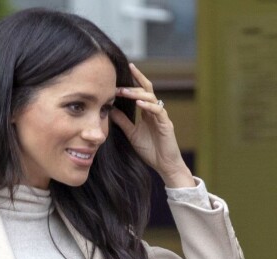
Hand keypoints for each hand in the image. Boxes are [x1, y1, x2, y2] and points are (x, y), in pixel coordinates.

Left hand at [111, 63, 194, 187]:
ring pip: (151, 98)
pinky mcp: (166, 124)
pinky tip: (139, 103)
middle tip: (118, 86)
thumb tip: (110, 109)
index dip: (133, 81)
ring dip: (137, 94)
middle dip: (132, 86)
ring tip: (124, 92)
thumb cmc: (150, 150)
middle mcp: (155, 111)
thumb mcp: (132, 134)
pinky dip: (148, 106)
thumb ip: (122, 121)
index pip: (140, 91)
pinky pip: (158, 111)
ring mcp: (161, 116)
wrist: (164, 164)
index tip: (119, 76)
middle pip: (146, 90)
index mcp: (147, 112)